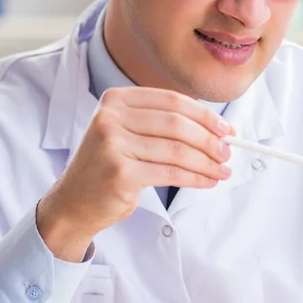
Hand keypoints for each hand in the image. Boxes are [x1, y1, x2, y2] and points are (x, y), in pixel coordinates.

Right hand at [37, 87, 233, 260]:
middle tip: (228, 151)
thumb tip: (218, 129)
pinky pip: (170, 173)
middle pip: (176, 124)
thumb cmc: (111, 165)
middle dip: (209, 139)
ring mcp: (112, 145)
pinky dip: (196, 178)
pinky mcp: (120, 173)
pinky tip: (208, 182)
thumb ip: (164, 125)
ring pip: (177, 150)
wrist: (74, 202)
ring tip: (223, 170)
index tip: (225, 128)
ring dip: (207, 161)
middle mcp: (111, 117)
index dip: (204, 114)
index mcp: (116, 99)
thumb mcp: (129, 132)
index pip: (172, 101)